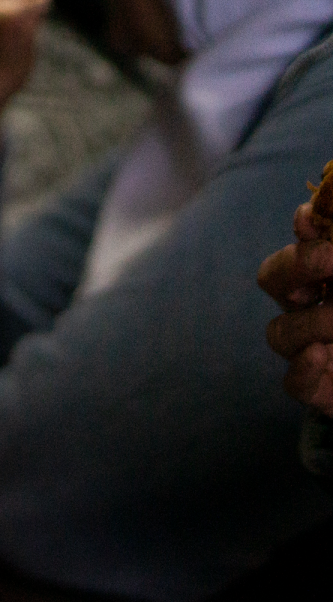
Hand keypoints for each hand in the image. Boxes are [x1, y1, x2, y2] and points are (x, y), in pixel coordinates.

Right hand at [260, 169, 332, 411]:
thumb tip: (323, 212)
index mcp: (332, 274)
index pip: (308, 239)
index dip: (307, 225)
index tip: (312, 217)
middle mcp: (316, 306)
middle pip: (274, 278)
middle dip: (296, 265)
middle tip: (332, 259)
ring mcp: (313, 347)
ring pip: (280, 332)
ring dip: (313, 322)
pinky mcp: (319, 389)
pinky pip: (294, 382)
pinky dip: (303, 368)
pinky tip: (322, 355)